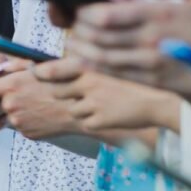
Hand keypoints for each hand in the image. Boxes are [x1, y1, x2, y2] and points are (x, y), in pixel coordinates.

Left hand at [0, 57, 74, 139]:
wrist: (83, 109)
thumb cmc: (65, 81)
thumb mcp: (40, 66)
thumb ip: (15, 67)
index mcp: (12, 85)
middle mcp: (11, 104)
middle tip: (0, 98)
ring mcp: (19, 121)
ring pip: (5, 116)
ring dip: (12, 111)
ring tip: (32, 103)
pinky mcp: (27, 133)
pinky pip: (20, 125)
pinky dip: (27, 119)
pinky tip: (42, 112)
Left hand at [34, 57, 179, 136]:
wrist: (157, 102)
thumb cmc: (136, 83)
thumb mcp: (113, 68)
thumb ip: (91, 70)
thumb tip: (69, 72)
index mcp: (92, 68)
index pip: (57, 69)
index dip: (42, 72)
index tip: (34, 72)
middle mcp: (89, 83)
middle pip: (58, 91)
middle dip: (63, 94)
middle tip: (76, 95)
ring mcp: (93, 103)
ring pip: (72, 109)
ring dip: (81, 109)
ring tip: (102, 105)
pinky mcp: (99, 121)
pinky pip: (85, 123)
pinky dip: (93, 121)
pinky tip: (109, 115)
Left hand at [67, 0, 190, 89]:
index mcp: (161, 14)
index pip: (107, 14)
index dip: (86, 11)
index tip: (81, 7)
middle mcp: (151, 39)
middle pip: (98, 36)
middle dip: (79, 28)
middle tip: (71, 22)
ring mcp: (151, 63)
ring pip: (102, 57)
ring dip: (82, 48)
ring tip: (74, 40)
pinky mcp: (154, 80)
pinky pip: (116, 74)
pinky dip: (96, 66)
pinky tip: (87, 59)